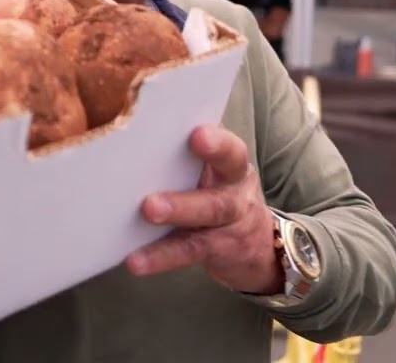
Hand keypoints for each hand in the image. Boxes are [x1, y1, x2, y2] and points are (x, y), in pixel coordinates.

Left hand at [125, 125, 282, 295]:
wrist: (260, 245)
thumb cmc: (221, 191)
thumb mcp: (218, 169)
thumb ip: (188, 152)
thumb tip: (135, 135)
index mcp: (233, 167)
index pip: (230, 152)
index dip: (217, 144)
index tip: (197, 135)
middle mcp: (235, 195)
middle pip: (216, 198)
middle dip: (184, 200)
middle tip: (151, 202)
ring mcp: (228, 227)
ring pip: (202, 224)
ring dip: (173, 221)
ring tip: (146, 217)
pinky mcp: (215, 251)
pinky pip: (188, 252)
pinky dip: (161, 256)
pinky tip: (137, 261)